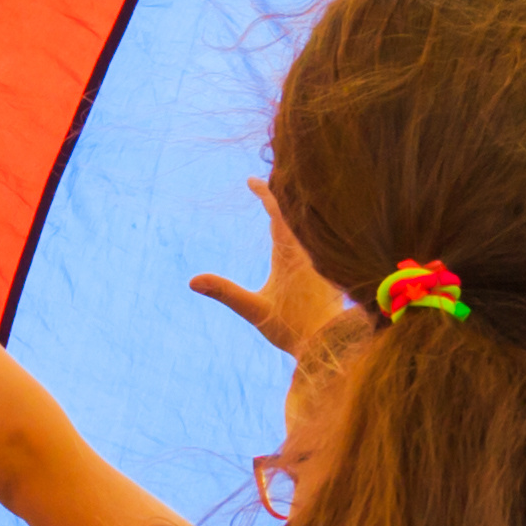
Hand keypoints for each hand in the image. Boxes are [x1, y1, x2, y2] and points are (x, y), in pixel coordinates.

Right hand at [188, 178, 361, 362]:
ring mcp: (322, 261)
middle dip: (280, 198)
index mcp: (290, 255)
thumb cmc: (293, 329)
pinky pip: (318, 241)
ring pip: (309, 227)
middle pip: (295, 215)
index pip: (277, 214)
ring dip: (295, 213)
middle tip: (266, 185)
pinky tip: (304, 235)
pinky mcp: (331, 272)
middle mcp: (309, 252)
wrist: (332, 344)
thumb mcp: (255, 310)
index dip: (265, 194)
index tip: (250, 180)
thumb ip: (225, 292)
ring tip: (282, 204)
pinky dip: (307, 230)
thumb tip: (193, 281)